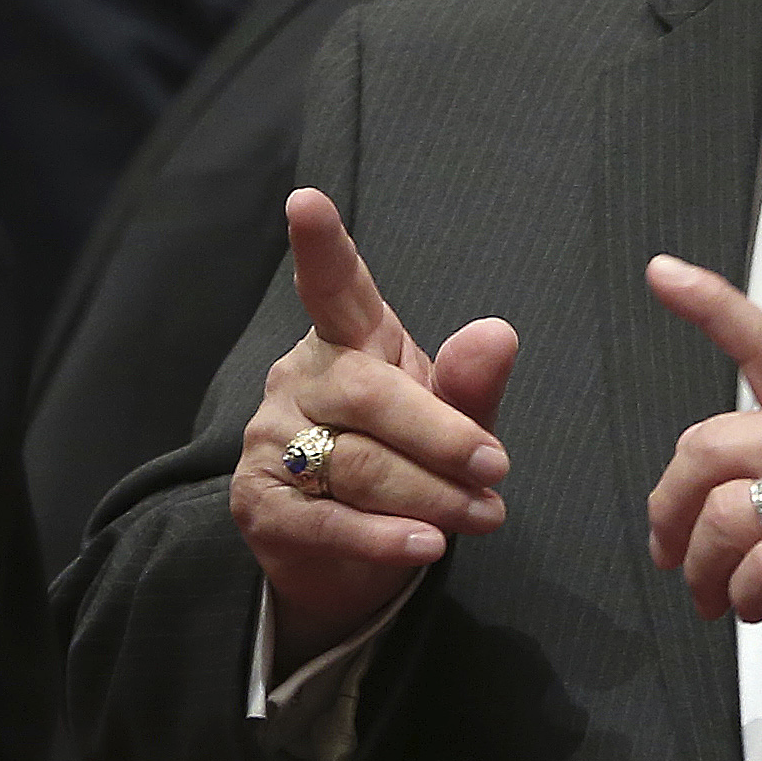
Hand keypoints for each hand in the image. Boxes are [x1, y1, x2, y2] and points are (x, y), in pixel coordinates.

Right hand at [228, 190, 515, 670]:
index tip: (307, 202)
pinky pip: (329, 521)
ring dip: (432, 496)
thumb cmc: (403, 463)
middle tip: (498, 468)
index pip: (334, 285)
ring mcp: (271, 443)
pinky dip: (386, 537)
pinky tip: (426, 545)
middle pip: (370, 395)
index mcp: (348, 339)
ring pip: (358, 464)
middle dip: (443, 435)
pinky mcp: (262, 508)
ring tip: (485, 515)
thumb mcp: (449, 421)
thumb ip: (470, 383)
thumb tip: (499, 332)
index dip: (322, 246)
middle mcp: (300, 379)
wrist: (344, 558)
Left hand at [643, 255, 761, 700]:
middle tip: (669, 549)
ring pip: (727, 514)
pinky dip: (744, 595)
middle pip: (713, 446)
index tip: (664, 274)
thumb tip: (720, 488)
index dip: (710, 307)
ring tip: (716, 595)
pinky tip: (756, 607)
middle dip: (671, 506)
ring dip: (703, 568)